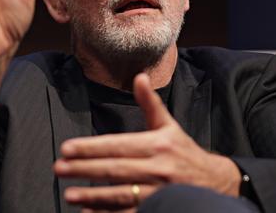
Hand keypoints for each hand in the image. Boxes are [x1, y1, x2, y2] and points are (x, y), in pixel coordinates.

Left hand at [54, 74, 241, 210]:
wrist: (217, 183)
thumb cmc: (184, 152)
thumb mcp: (169, 126)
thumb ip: (150, 103)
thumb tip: (139, 76)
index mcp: (157, 144)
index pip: (118, 146)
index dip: (91, 148)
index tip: (67, 148)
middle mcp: (158, 168)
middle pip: (115, 169)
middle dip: (84, 170)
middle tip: (58, 169)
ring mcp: (159, 192)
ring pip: (120, 194)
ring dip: (93, 196)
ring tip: (68, 195)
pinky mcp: (160, 208)